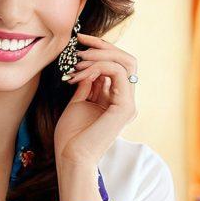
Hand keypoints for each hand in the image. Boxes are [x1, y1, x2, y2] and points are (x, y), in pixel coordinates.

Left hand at [54, 32, 138, 166]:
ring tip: (77, 62)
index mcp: (116, 101)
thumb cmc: (71, 137)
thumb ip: (87, 85)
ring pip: (125, 63)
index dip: (101, 50)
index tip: (80, 43)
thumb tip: (89, 66)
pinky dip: (99, 67)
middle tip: (81, 42)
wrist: (71, 158)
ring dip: (98, 56)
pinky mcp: (125, 107)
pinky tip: (82, 74)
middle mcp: (126, 101)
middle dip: (104, 46)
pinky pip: (118, 73)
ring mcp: (128, 104)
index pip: (117, 66)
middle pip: (127, 60)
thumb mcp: (78, 103)